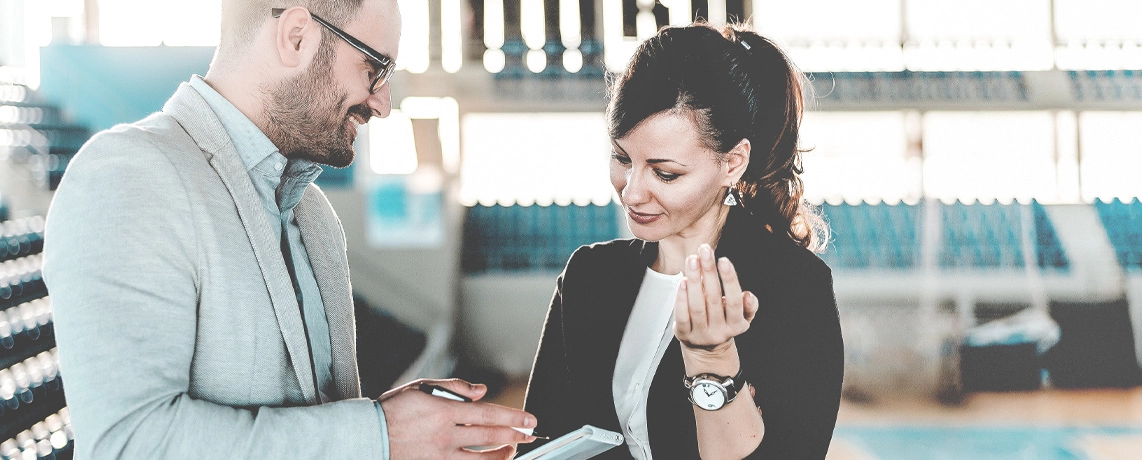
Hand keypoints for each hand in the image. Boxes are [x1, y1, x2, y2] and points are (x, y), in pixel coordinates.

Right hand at [380, 378, 536, 458]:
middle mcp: (444, 435)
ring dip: (501, 455)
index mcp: (443, 411)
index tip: (529, 419)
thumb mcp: (421, 388)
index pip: (487, 415)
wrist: (368, 436)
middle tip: (530, 434)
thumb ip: (454, 387)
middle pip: (489, 437)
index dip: (512, 418)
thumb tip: (481, 391)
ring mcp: (439, 456)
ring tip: (512, 450)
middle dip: (514, 436)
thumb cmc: (393, 410)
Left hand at [673, 244, 758, 354]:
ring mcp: (700, 334)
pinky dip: (681, 298)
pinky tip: (682, 281)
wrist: (707, 350)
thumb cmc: (724, 323)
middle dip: (709, 272)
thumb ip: (749, 306)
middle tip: (705, 250)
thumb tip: (748, 295)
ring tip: (692, 260)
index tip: (724, 260)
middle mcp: (719, 331)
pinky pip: (681, 316)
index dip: (730, 280)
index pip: (735, 301)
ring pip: (696, 306)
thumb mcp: (742, 317)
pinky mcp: (684, 335)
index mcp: (736, 325)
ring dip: (694, 281)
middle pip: (713, 299)